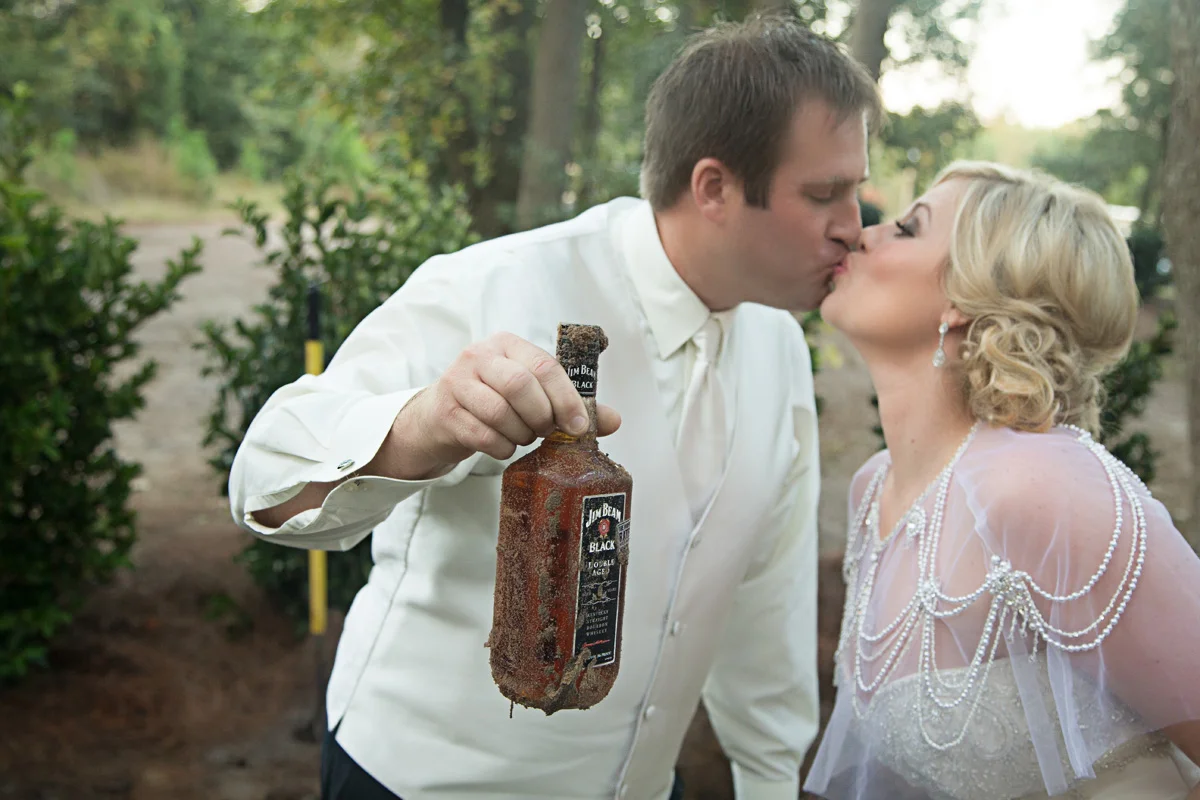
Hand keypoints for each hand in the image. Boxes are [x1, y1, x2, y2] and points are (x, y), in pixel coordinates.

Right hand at [387, 332, 620, 478]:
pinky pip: (483, 435)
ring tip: (523, 436)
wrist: (438, 418)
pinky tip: (504, 446)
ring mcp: (458, 382)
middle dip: (541, 416)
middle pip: (520, 384)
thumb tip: (614, 420)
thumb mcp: (530, 395)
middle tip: (545, 431)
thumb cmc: (492, 401)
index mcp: (507, 344)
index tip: (579, 426)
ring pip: (499, 411)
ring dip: (520, 433)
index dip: (566, 399)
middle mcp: (479, 356)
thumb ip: (570, 404)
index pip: (544, 365)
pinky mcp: (445, 411)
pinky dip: (501, 448)